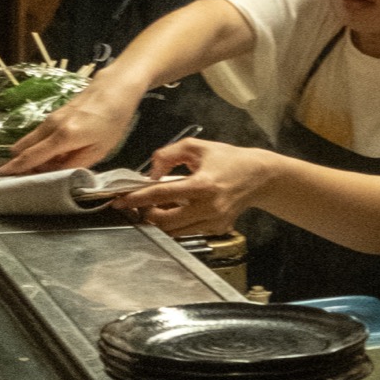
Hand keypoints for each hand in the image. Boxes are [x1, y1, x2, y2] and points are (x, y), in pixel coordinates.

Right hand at [0, 78, 138, 178]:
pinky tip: (52, 155)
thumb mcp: (99, 150)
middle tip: (19, 179)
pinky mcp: (55, 113)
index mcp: (63, 137)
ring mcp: (51, 117)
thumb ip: (74, 164)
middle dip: (17, 163)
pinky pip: (39, 134)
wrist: (116, 87)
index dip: (14, 169)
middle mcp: (51, 126)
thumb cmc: (113, 120)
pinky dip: (38, 146)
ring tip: (39, 170)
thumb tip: (53, 174)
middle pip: (22, 147)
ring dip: (29, 155)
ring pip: (30, 140)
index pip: (31, 157)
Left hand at [116, 138, 271, 237]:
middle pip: (165, 222)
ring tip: (156, 208)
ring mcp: (214, 222)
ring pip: (175, 231)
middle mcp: (209, 207)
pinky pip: (188, 231)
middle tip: (139, 206)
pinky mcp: (217, 230)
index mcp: (203, 184)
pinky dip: (178, 223)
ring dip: (160, 221)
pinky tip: (178, 210)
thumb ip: (169, 154)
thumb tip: (151, 173)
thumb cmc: (228, 159)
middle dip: (147, 215)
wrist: (259, 176)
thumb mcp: (198, 147)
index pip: (162, 194)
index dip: (138, 198)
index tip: (121, 201)